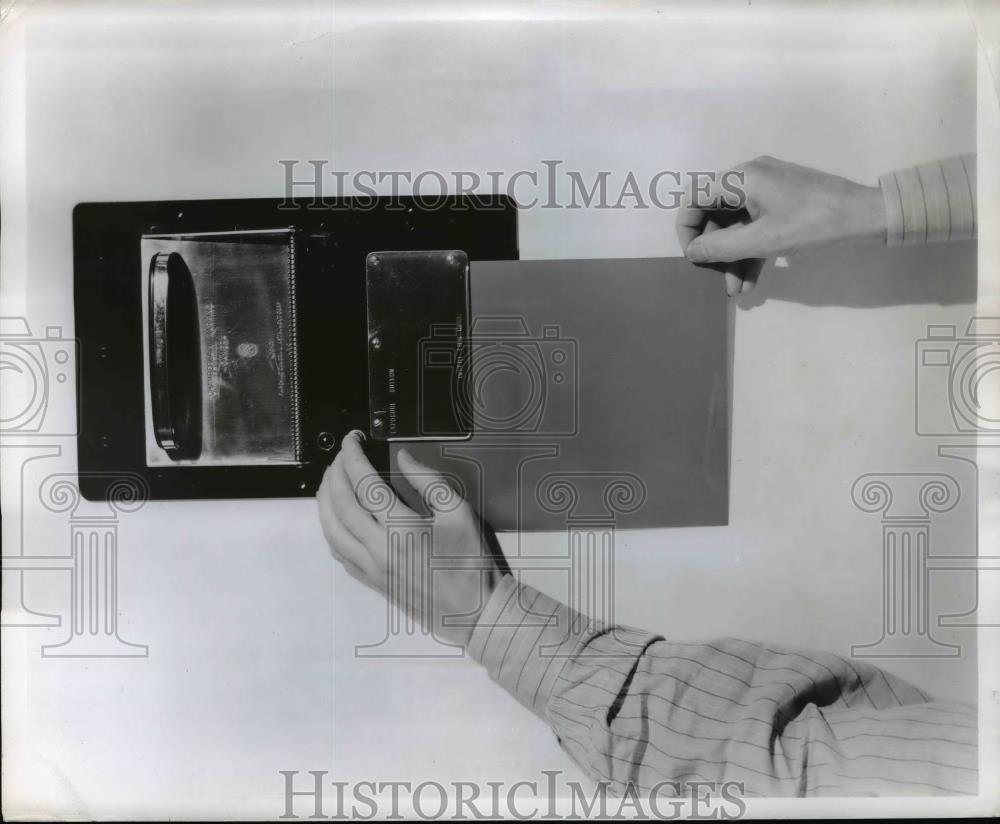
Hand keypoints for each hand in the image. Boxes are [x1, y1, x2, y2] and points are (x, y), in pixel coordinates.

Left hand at [317, 432, 506, 647]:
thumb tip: (404, 458)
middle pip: (341, 503)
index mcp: (401, 528)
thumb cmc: (471, 563)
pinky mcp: (372, 581)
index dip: (353, 456)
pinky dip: (331, 530)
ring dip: (325, 501)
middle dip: (335, 473)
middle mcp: (378, 548)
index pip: (364, 483)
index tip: (352, 440)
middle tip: (340, 456)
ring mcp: (372, 568)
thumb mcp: (460, 513)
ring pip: (332, 529)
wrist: (475, 612)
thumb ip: (429, 481)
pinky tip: (336, 519)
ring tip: (330, 481)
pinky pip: (340, 553)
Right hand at [675, 156, 886, 295]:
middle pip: (715, 214)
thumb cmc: (812, 224)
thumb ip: (721, 248)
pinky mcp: (781, 202)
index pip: (694, 197)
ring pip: (736, 225)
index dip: (687, 229)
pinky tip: (751, 281)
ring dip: (733, 257)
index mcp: (742, 179)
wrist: (865, 215)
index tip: (694, 257)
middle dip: (715, 251)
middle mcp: (750, 178)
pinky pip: (755, 226)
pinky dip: (751, 251)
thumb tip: (692, 253)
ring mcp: (767, 190)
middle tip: (718, 280)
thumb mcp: (762, 241)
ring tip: (737, 290)